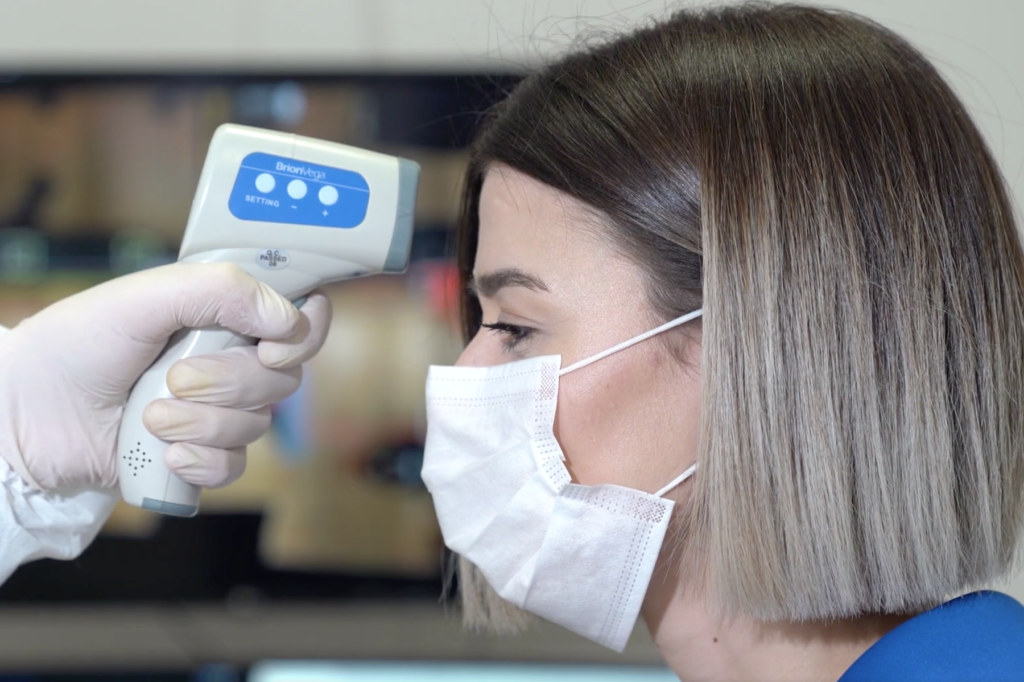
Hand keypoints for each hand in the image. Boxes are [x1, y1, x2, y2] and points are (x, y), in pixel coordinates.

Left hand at [0, 262, 331, 491]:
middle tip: (174, 378)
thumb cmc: (76, 346)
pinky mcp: (199, 457)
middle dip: (230, 383)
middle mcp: (230, 363)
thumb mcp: (143, 298)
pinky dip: (200, 462)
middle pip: (283, 380)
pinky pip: (233, 467)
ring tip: (149, 416)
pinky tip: (164, 452)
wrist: (25, 416)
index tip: (272, 348)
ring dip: (203, 423)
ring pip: (258, 426)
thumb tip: (288, 318)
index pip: (300, 320)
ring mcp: (217, 412)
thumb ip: (220, 291)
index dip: (303, 335)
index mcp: (224, 317)